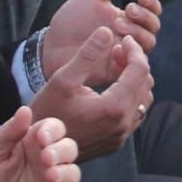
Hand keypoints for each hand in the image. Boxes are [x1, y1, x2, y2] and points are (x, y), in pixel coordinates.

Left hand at [0, 108, 78, 181]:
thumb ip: (8, 132)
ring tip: (51, 177)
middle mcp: (47, 160)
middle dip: (62, 151)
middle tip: (46, 159)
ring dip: (66, 172)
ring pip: (73, 172)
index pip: (54, 128)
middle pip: (69, 148)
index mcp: (33, 142)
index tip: (42, 138)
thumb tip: (25, 109)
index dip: (53, 130)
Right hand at [27, 28, 152, 160]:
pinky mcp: (115, 142)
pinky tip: (111, 86)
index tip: (123, 38)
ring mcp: (120, 136)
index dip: (135, 50)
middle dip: (135, 63)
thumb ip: (87, 55)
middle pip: (145, 84)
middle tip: (116, 50)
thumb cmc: (45, 113)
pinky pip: (134, 113)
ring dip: (134, 79)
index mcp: (113, 108)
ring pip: (143, 99)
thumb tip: (107, 31)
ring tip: (114, 66)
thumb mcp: (62, 80)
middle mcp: (122, 125)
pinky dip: (129, 95)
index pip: (140, 70)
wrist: (35, 150)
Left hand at [41, 0, 159, 75]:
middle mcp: (129, 35)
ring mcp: (124, 53)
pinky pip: (132, 65)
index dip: (152, 3)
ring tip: (117, 26)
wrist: (50, 46)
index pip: (151, 11)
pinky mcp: (116, 70)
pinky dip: (128, 54)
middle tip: (126, 10)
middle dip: (144, 17)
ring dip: (137, 33)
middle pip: (153, 28)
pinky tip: (115, 47)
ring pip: (147, 45)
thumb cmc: (72, 20)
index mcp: (127, 18)